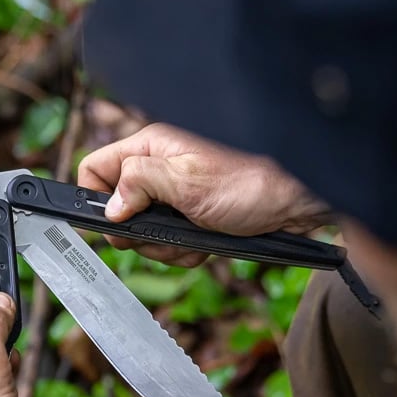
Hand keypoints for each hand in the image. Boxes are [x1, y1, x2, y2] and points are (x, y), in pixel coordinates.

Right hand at [77, 123, 331, 265]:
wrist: (299, 201)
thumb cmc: (252, 182)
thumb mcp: (189, 184)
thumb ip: (140, 185)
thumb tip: (109, 205)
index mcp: (152, 146)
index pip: (97, 169)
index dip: (97, 199)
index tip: (116, 226)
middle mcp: (160, 166)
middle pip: (118, 207)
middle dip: (138, 233)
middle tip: (165, 238)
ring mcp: (176, 192)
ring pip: (144, 230)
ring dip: (164, 246)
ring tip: (192, 241)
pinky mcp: (192, 213)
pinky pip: (170, 240)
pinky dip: (183, 250)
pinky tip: (204, 245)